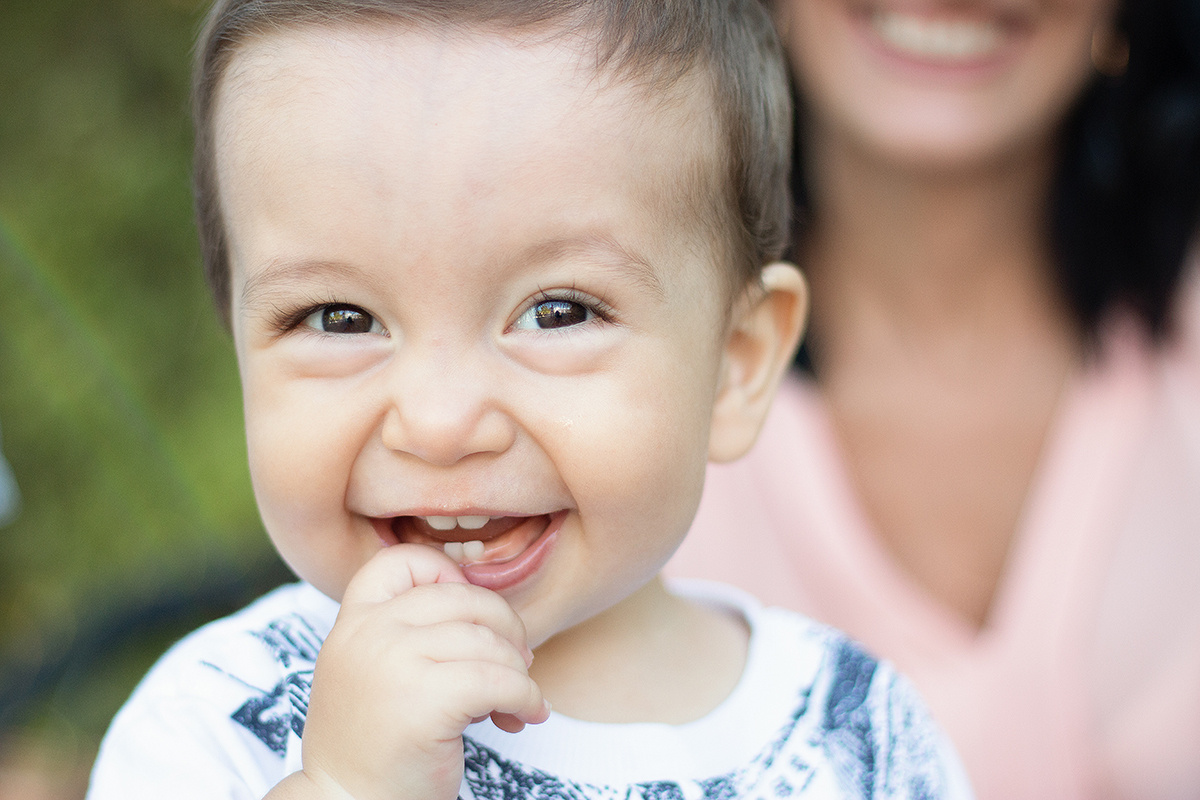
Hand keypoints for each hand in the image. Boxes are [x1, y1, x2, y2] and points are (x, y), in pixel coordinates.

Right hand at [273, 544, 549, 799]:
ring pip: (488, 642)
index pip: (402, 560)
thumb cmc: (373, 746)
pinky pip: (501, 681)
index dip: (448, 575)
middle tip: (516, 662)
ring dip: (518, 672)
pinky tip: (525, 716)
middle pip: (464, 598)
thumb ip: (408, 633)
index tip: (470, 616)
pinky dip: (526, 697)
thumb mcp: (371, 671)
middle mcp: (368, 633)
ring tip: (514, 703)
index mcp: (353, 622)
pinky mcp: (425, 701)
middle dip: (505, 628)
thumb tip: (491, 614)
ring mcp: (393, 663)